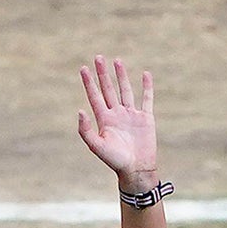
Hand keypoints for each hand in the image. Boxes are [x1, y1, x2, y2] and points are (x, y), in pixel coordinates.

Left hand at [77, 56, 157, 191]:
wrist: (135, 169)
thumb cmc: (115, 161)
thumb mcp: (96, 146)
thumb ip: (85, 130)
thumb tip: (80, 111)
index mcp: (104, 119)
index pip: (94, 96)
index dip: (89, 82)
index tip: (83, 68)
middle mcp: (116, 114)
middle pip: (108, 89)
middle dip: (103, 74)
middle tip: (98, 57)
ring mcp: (131, 115)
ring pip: (125, 90)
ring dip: (121, 76)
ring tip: (116, 61)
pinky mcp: (145, 118)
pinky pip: (147, 99)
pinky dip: (147, 87)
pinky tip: (145, 74)